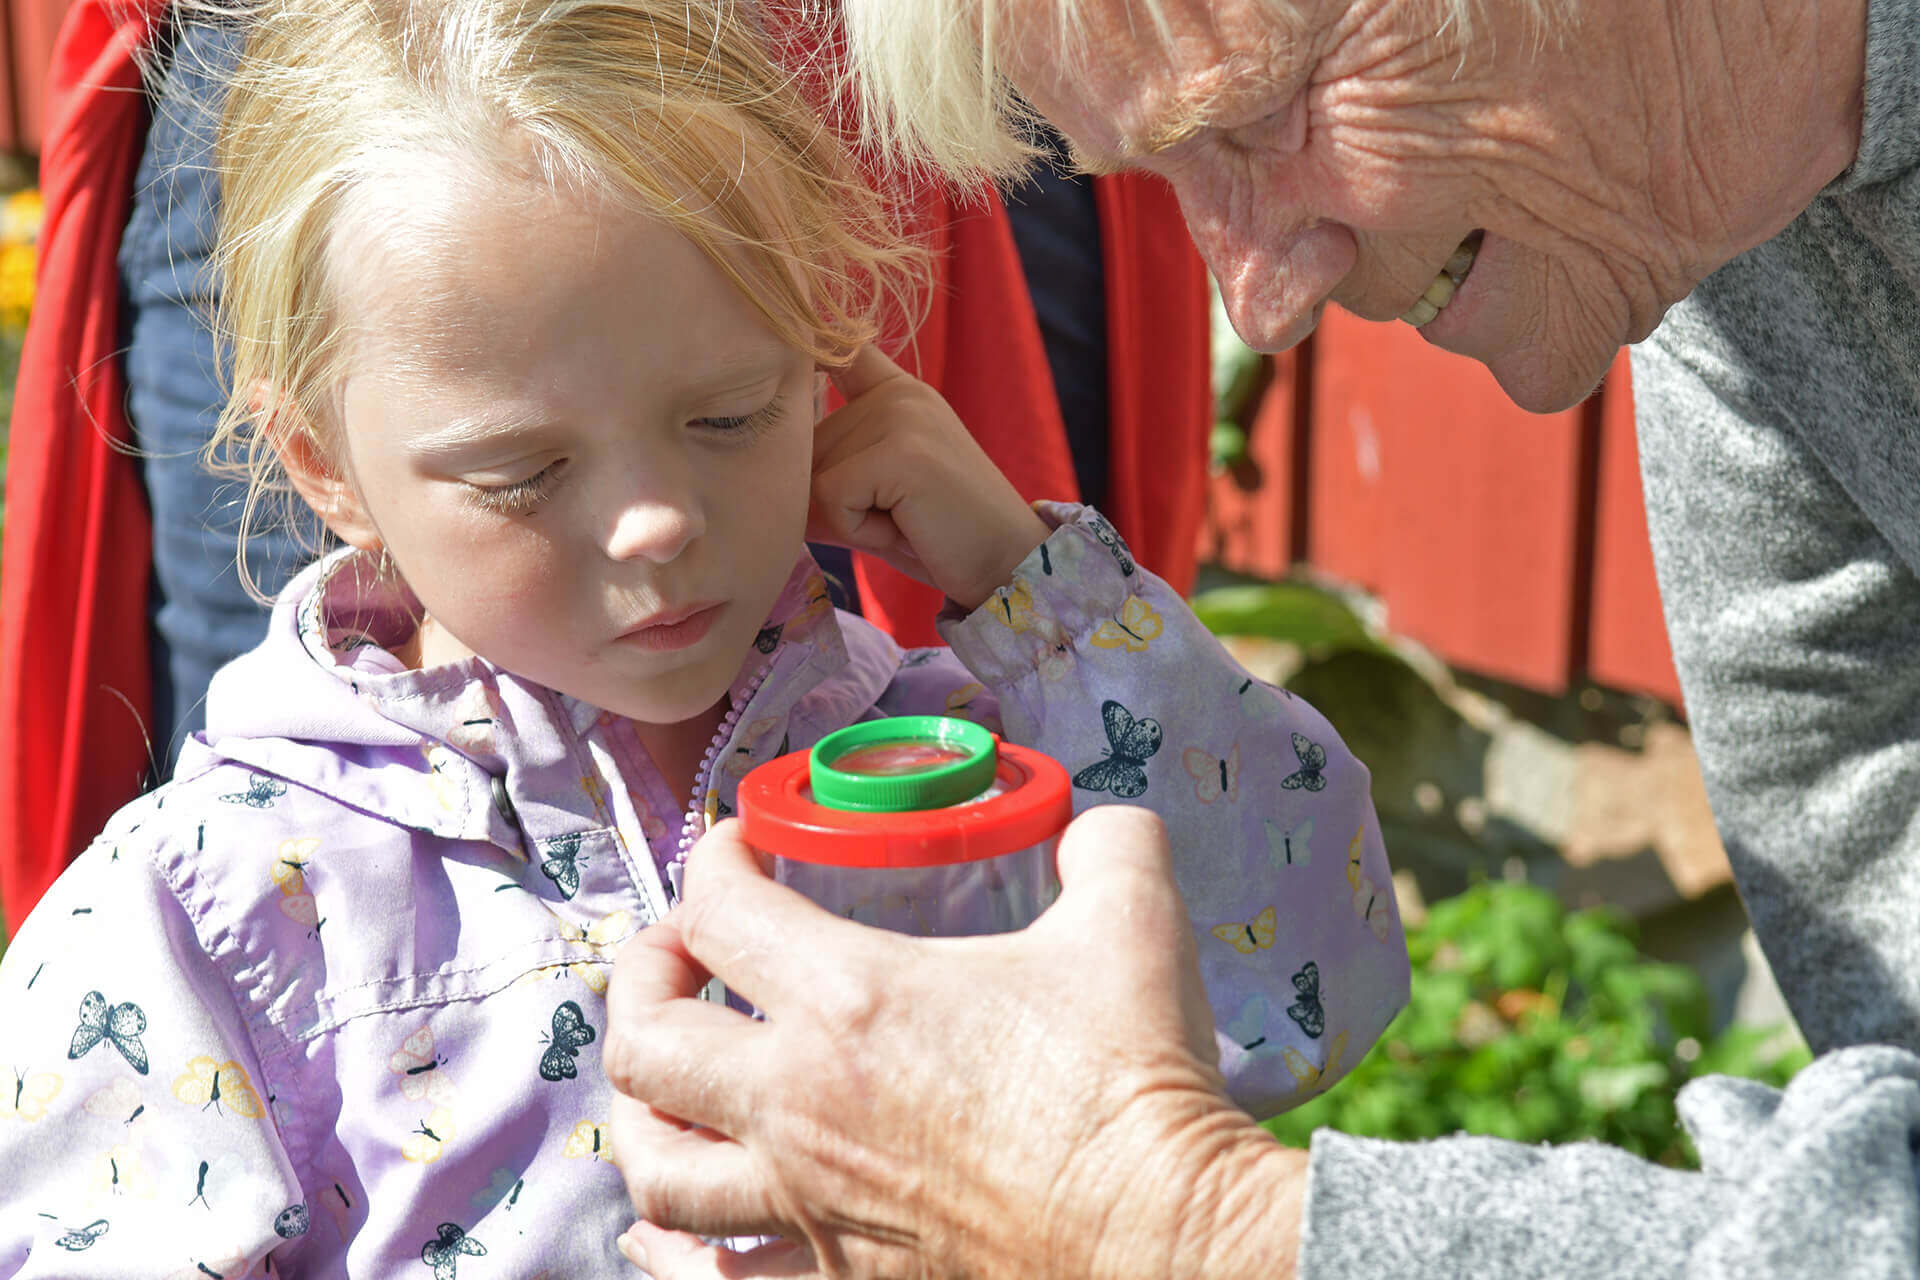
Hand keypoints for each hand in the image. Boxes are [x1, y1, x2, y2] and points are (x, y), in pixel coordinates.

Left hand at [602, 807, 1305, 1279]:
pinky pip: (715, 1275)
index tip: (740, 848)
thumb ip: (1107, 847)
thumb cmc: (1133, 1080)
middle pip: (647, 1043)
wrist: (1160, 1239)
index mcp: (850, 1000)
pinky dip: (676, 1249)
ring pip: (659, 1169)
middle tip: (682, 957)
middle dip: (643, 980)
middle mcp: (800, 1105)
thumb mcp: (1135, 920)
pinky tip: (667, 1232)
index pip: (719, 910)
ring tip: (668, 1087)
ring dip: (644, 1115)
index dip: (713, 860)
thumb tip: (1097, 830)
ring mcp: (811, 1203)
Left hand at [807, 345, 1050, 610]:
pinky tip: (907, 527)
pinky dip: (860, 530)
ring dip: (848, 518)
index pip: (841, 348)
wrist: (1009, 564)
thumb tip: (764, 473)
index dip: (810, 340)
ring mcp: (901, 417)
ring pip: (814, 476)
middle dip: (833, 499)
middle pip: (805, 446)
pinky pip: (834, 498)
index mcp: (897, 393)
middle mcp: (897, 394)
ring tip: (905, 520)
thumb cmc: (939, 536)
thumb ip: (831, 470)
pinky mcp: (901, 451)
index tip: (796, 319)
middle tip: (898, 515)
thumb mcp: (879, 491)